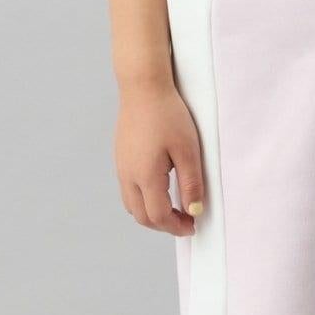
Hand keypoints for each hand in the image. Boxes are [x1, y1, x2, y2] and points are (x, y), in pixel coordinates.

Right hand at [115, 77, 204, 236]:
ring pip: (132, 206)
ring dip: (152, 214)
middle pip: (142, 217)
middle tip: (185, 221)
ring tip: (174, 208)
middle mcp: (128, 176)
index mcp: (145, 176)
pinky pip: (128, 190)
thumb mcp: (188, 150)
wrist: (143, 87)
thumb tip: (194, 210)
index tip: (193, 225)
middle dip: (164, 225)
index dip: (176, 227)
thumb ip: (191, 183)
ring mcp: (121, 167)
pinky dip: (144, 200)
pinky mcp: (120, 159)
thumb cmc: (167, 114)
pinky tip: (160, 190)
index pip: (158, 216)